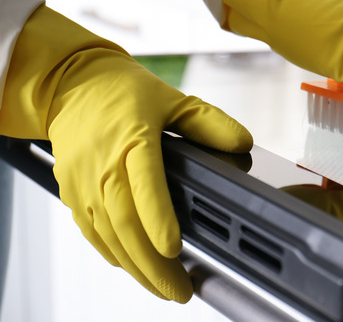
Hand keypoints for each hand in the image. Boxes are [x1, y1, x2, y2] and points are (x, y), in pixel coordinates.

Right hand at [0, 3, 252, 301]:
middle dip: (153, 263)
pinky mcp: (72, 192)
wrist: (70, 84)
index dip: (158, 219)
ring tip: (164, 289)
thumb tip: (242, 143)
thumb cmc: (122, 91)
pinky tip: (134, 268)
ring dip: (136, 267)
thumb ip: (209, 122)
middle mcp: (104, 164)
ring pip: (108, 235)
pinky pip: (91, 232)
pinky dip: (113, 255)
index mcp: (132, 139)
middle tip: (180, 289)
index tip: (174, 248)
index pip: (145, 184)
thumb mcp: (172, 98)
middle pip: (125, 222)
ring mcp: (84, 182)